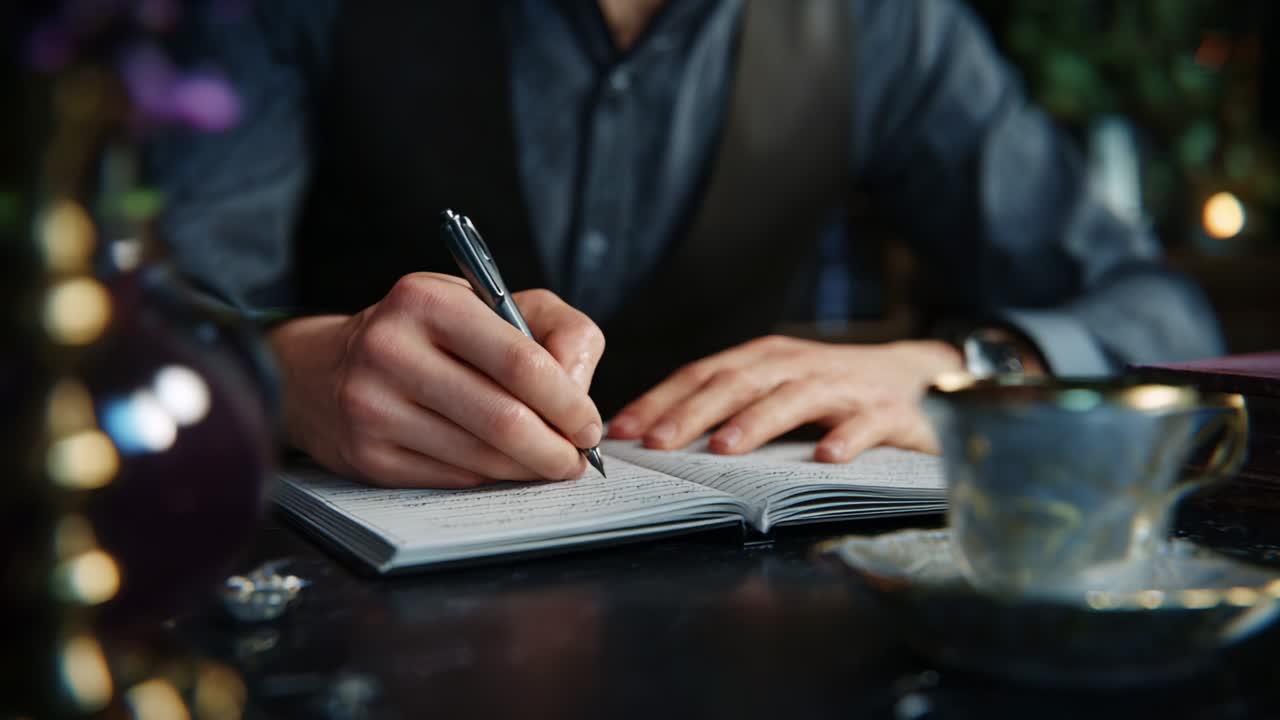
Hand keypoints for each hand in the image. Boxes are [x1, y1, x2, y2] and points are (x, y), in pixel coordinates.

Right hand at [269, 273, 604, 487]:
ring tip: (548, 464)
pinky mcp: (366, 455)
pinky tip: (498, 465)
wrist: (322, 370)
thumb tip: (579, 391)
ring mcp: (372, 407)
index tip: (589, 424)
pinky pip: (453, 477)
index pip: (521, 362)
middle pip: (504, 420)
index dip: (569, 403)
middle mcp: (391, 349)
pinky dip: (488, 476)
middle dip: (556, 448)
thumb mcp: (491, 303)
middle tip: (576, 459)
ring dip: (528, 469)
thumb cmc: (429, 333)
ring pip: (481, 457)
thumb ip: (557, 329)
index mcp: (429, 300)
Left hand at [607, 335, 961, 461]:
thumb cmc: (833, 392)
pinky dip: (846, 438)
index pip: (703, 374)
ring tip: (724, 448)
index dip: (662, 400)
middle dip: (694, 412)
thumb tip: (659, 441)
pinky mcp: (889, 412)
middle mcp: (800, 366)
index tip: (624, 431)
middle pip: (740, 383)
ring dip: (757, 422)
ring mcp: (845, 387)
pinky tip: (825, 458)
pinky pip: (866, 424)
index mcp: (766, 359)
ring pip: (795, 399)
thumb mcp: (777, 389)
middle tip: (659, 443)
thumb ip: (730, 407)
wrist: (920, 379)